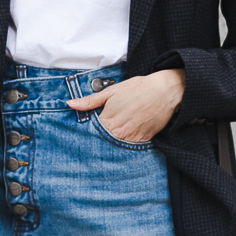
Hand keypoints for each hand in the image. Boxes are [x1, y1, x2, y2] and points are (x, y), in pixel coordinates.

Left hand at [67, 68, 185, 142]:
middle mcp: (120, 133)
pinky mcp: (145, 140)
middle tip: (100, 134)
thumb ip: (90, 101)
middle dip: (100, 139)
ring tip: (114, 134)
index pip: (91, 133)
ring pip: (117, 147)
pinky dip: (127, 143)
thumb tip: (70, 104)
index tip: (87, 129)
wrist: (165, 90)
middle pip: (103, 142)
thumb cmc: (137, 88)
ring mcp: (133, 138)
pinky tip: (127, 134)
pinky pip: (132, 147)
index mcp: (109, 120)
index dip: (88, 131)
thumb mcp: (111, 91)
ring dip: (113, 142)